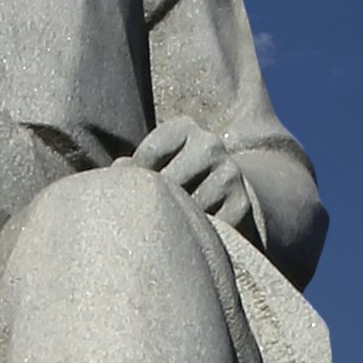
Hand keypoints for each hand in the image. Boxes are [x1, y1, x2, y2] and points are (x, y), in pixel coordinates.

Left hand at [125, 115, 260, 238]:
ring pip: (190, 206)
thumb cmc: (175, 173)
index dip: (137, 177)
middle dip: (157, 200)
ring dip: (178, 219)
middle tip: (153, 211)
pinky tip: (194, 230)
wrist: (225, 187)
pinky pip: (212, 226)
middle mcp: (210, 146)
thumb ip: (135, 164)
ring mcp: (229, 175)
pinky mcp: (242, 205)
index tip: (139, 189)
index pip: (149, 154)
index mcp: (183, 128)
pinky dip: (200, 233)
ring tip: (173, 221)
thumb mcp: (156, 159)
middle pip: (169, 180)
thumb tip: (120, 169)